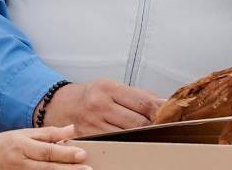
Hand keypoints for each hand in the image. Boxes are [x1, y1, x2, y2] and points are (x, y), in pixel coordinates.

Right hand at [0, 125, 90, 168]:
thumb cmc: (2, 145)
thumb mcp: (23, 133)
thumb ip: (48, 133)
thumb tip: (70, 129)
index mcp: (23, 146)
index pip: (48, 150)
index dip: (66, 152)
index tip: (82, 153)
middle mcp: (22, 162)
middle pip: (49, 167)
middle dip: (69, 168)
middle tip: (87, 168)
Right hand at [42, 79, 162, 135]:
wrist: (62, 105)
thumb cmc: (90, 95)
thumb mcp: (112, 86)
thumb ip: (137, 94)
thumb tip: (161, 103)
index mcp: (108, 89)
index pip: (142, 101)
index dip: (159, 110)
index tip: (170, 115)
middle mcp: (99, 106)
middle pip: (136, 122)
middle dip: (153, 126)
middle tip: (163, 127)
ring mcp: (93, 124)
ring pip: (127, 136)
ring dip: (141, 137)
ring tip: (149, 135)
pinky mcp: (89, 139)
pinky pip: (113, 144)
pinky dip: (126, 144)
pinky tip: (132, 141)